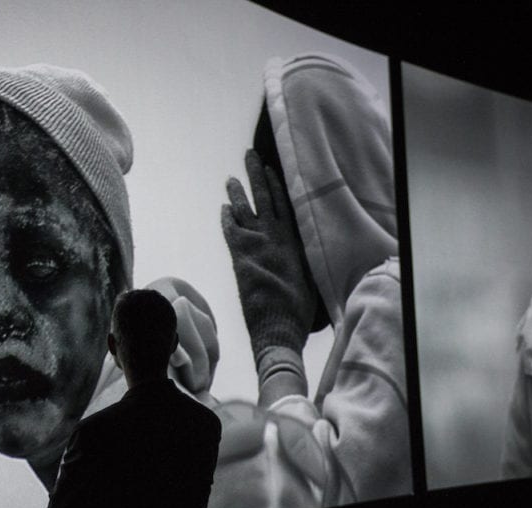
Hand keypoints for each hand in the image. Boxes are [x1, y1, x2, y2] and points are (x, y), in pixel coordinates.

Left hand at [221, 149, 316, 358]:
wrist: (279, 327)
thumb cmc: (297, 310)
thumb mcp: (308, 278)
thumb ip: (302, 258)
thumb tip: (300, 252)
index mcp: (296, 241)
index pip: (286, 204)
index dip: (277, 185)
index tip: (271, 168)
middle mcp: (277, 238)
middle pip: (265, 198)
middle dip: (256, 175)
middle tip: (249, 156)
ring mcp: (258, 246)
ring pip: (245, 210)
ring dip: (237, 193)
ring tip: (231, 179)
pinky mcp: (241, 258)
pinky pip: (231, 231)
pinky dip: (226, 219)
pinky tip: (223, 210)